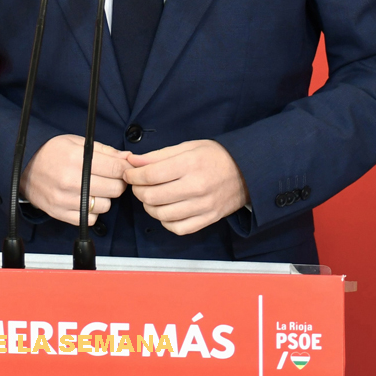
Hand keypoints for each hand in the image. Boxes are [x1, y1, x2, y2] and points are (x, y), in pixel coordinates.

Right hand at [20, 134, 129, 225]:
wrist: (23, 167)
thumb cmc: (51, 152)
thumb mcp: (77, 142)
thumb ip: (104, 150)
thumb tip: (127, 158)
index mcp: (77, 159)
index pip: (116, 168)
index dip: (126, 168)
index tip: (125, 168)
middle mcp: (72, 181)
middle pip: (115, 189)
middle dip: (117, 182)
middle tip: (110, 177)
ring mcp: (66, 200)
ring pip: (105, 206)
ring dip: (105, 198)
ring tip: (95, 188)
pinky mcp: (61, 213)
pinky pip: (90, 219)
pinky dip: (92, 211)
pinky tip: (86, 199)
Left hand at [124, 140, 249, 235]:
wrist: (246, 171)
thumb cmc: (216, 156)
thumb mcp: (189, 147)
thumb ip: (159, 155)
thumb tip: (133, 161)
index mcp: (191, 164)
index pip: (151, 174)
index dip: (133, 175)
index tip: (129, 173)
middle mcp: (197, 186)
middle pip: (153, 196)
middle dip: (138, 191)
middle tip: (138, 185)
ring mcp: (203, 206)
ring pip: (162, 215)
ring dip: (149, 207)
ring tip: (151, 198)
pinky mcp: (208, 219)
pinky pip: (178, 228)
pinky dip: (166, 222)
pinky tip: (166, 211)